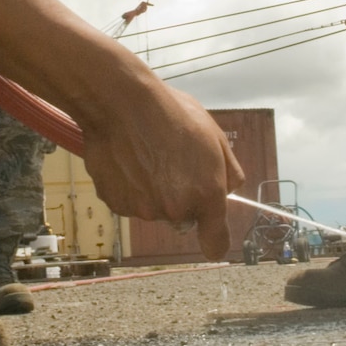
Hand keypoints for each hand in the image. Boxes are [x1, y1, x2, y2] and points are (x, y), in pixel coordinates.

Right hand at [81, 82, 242, 259]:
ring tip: (145, 155)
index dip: (215, 240)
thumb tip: (229, 189)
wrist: (121, 103)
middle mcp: (175, 209)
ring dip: (152, 191)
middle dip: (179, 197)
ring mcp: (143, 209)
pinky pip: (129, 200)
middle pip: (181, 216)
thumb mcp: (215, 135)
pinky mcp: (116, 204)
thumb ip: (229, 171)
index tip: (212, 238)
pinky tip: (126, 159)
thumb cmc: (172, 113)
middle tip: (171, 163)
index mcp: (205, 194)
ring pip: (153, 207)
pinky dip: (128, 187)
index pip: (215, 242)